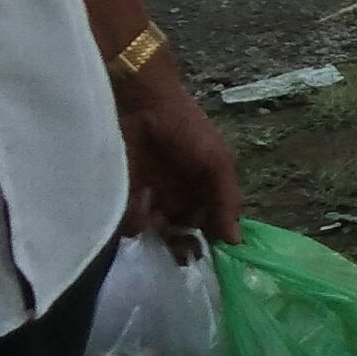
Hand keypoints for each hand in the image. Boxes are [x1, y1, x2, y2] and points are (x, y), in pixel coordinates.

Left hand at [118, 70, 242, 246]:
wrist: (142, 104)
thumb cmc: (187, 129)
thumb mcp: (217, 162)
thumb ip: (226, 200)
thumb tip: (235, 241)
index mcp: (202, 189)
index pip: (208, 224)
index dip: (209, 239)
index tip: (207, 251)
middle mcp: (176, 196)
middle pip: (180, 232)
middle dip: (182, 244)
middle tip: (182, 252)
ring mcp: (148, 196)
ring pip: (154, 229)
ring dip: (157, 231)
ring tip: (158, 217)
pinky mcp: (122, 194)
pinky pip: (128, 220)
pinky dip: (134, 220)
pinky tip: (141, 206)